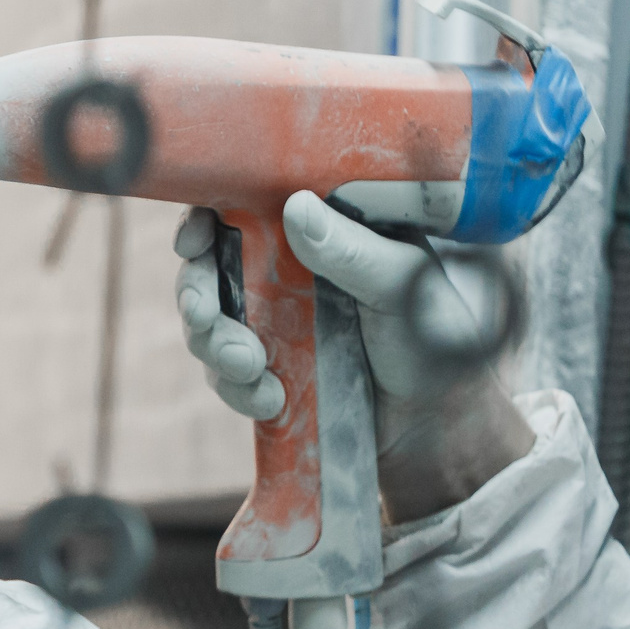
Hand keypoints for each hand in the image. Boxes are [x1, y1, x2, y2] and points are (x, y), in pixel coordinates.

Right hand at [173, 191, 532, 523]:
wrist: (437, 423)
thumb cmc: (434, 339)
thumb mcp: (401, 286)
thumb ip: (351, 251)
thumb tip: (295, 208)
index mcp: (320, 229)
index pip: (243, 205)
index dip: (203, 219)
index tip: (192, 243)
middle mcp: (287, 268)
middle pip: (207, 265)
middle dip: (196, 294)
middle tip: (205, 318)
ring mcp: (273, 320)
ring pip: (208, 322)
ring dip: (214, 346)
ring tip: (251, 369)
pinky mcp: (268, 369)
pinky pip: (225, 374)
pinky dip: (237, 389)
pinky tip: (272, 400)